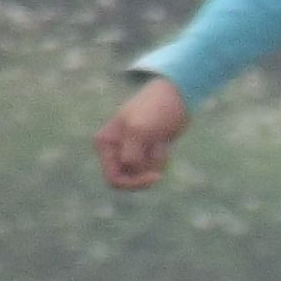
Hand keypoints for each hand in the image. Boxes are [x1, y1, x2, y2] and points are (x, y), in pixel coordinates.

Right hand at [94, 75, 190, 190]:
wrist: (175, 97)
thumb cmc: (154, 109)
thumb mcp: (140, 131)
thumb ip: (131, 154)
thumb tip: (129, 170)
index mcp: (105, 143)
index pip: (113, 178)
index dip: (133, 183)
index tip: (154, 176)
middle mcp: (114, 149)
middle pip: (129, 179)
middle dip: (146, 170)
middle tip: (159, 155)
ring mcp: (130, 150)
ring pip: (143, 174)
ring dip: (156, 162)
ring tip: (159, 140)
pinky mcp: (146, 151)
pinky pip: (153, 168)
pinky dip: (162, 159)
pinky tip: (164, 142)